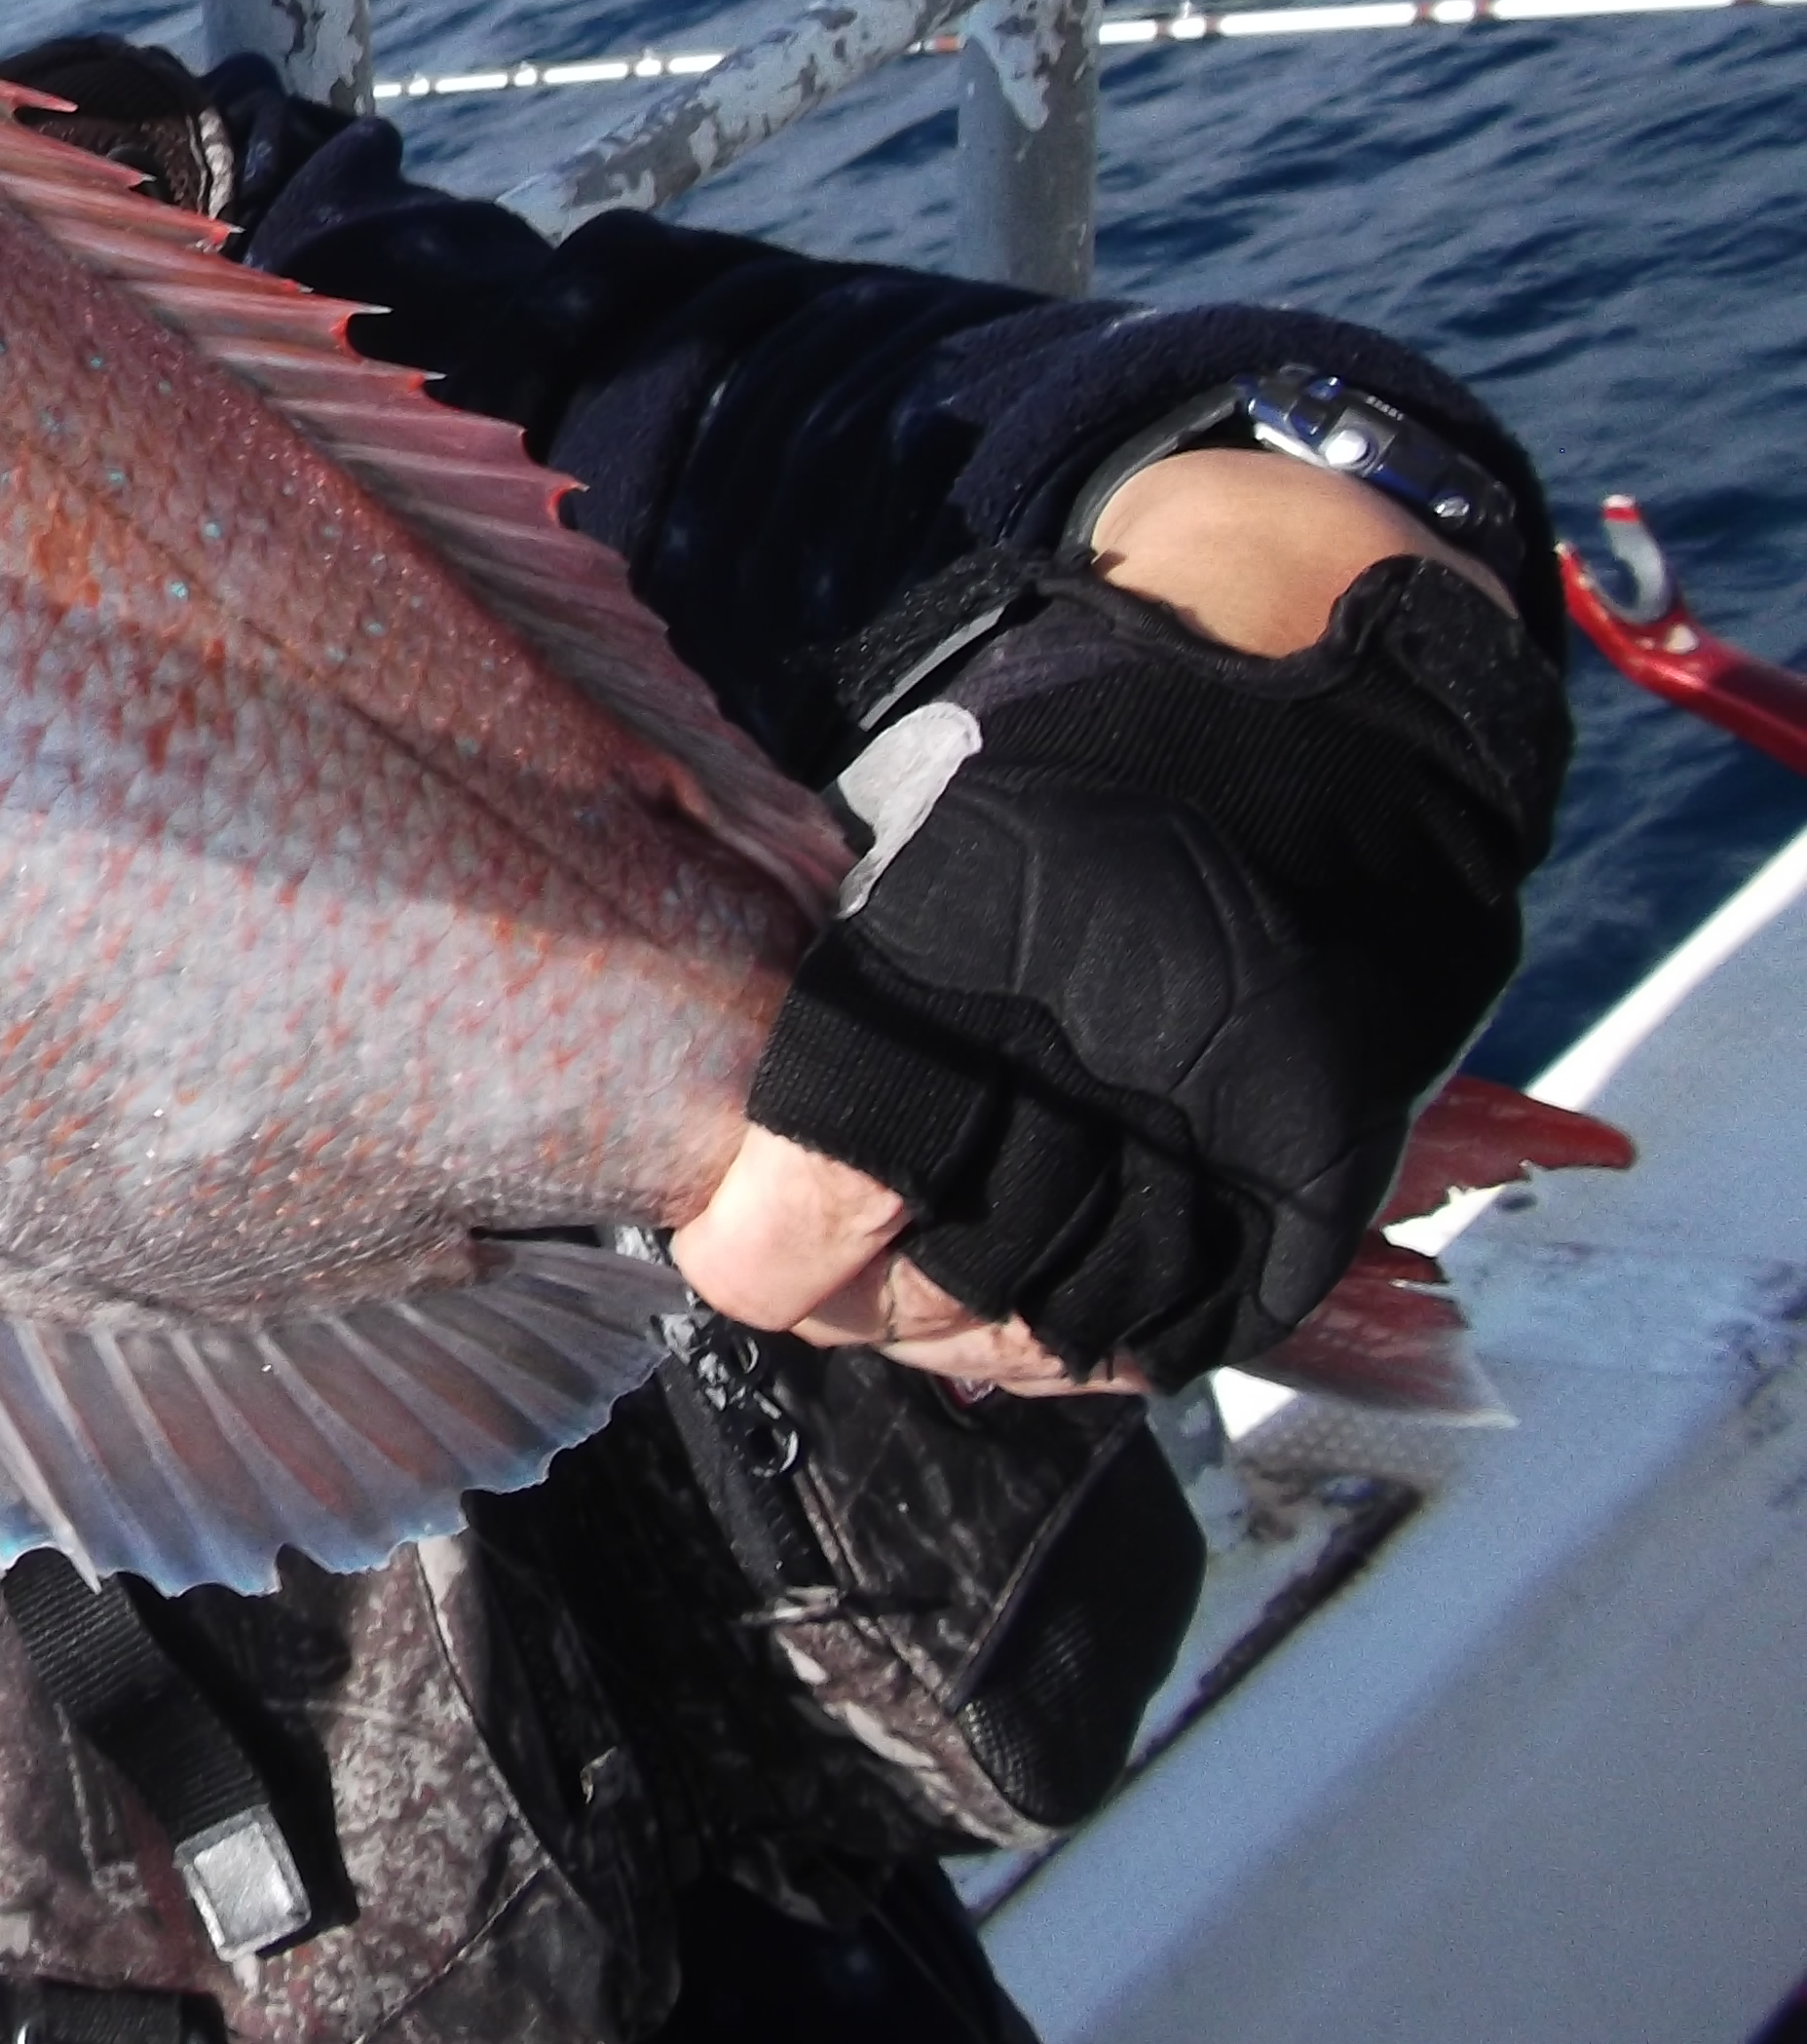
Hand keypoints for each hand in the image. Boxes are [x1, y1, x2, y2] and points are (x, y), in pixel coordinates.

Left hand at [694, 444, 1561, 1388]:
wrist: (1315, 693)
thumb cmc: (1073, 744)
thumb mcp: (902, 813)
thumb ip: (828, 971)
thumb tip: (721, 1127)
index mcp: (972, 946)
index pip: (834, 1176)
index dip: (757, 1252)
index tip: (727, 1249)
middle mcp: (1106, 1051)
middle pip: (942, 1281)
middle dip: (853, 1308)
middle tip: (818, 1283)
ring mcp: (1230, 1123)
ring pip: (1063, 1330)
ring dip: (967, 1344)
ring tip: (924, 1305)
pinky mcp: (1321, 1169)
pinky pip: (1191, 1329)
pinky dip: (1097, 1350)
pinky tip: (1041, 1314)